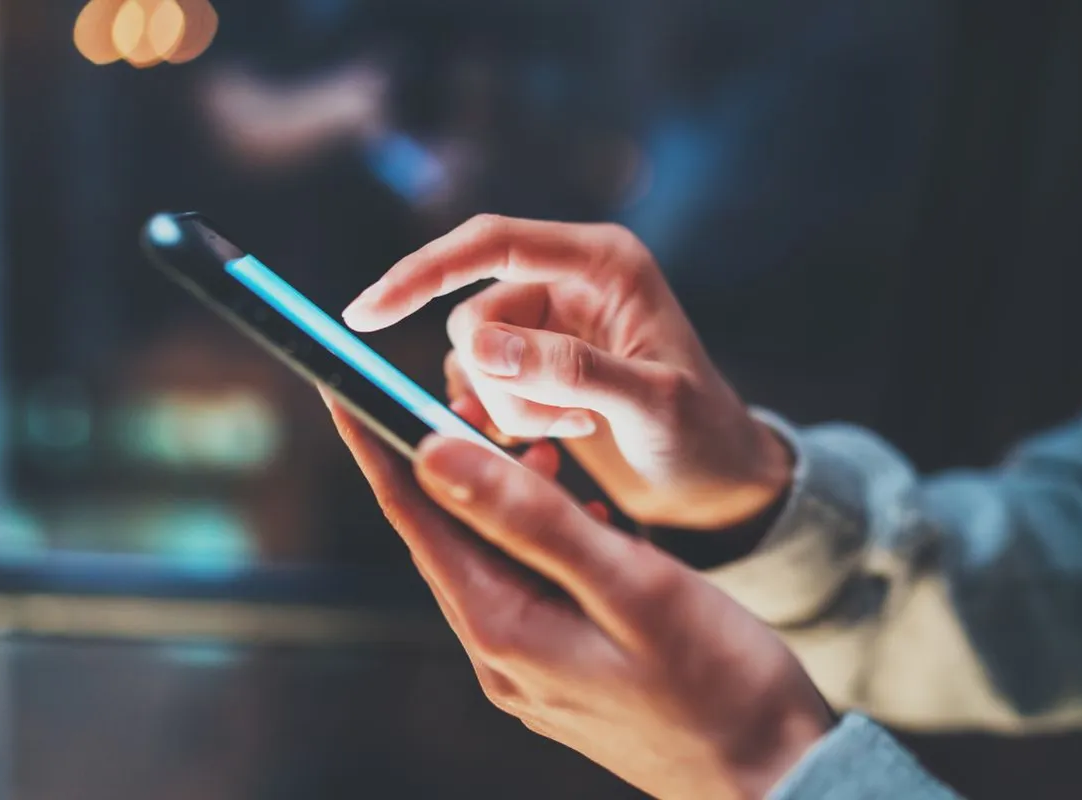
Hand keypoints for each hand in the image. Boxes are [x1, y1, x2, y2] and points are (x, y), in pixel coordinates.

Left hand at [326, 399, 831, 799]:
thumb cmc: (720, 682)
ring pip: (490, 559)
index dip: (377, 449)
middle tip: (477, 405)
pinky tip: (585, 520)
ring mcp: (528, 670)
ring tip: (548, 455)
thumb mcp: (630, 585)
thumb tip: (434, 458)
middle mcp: (500, 655)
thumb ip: (531, 519)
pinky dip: (543, 539)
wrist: (776, 775)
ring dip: (507, 500)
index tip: (346, 389)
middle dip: (451, 466)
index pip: (417, 520)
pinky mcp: (560, 671)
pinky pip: (527, 587)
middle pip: (447, 538)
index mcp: (504, 630)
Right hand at [342, 215, 789, 529]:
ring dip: (507, 405)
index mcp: (601, 263)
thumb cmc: (702, 436)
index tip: (365, 315)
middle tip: (562, 422)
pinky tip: (563, 434)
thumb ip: (570, 369)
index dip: (421, 273)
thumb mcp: (650, 404)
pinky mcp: (538, 364)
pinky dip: (506, 418)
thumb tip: (481, 345)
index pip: (489, 244)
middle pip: (472, 313)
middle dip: (499, 379)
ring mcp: (550, 324)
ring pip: (472, 356)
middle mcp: (568, 282)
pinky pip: (482, 383)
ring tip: (574, 429)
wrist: (716, 481)